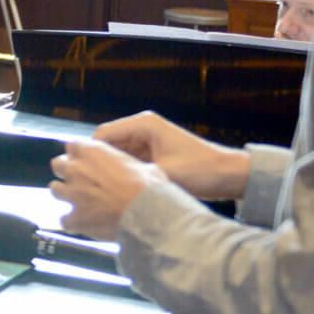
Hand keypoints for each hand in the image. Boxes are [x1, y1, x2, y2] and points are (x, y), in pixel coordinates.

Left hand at [48, 139, 163, 237]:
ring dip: (65, 194)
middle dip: (66, 171)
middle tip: (80, 179)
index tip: (88, 161)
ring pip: (55, 189)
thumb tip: (141, 170)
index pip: (73, 145)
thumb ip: (129, 165)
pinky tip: (83, 223)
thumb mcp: (144, 166)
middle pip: (58, 164)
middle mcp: (76, 170)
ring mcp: (71, 194)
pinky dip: (72, 221)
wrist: (148, 216)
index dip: (80, 153)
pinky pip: (64, 219)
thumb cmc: (150, 188)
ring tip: (79, 201)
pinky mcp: (73, 218)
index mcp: (92, 152)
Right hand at [92, 111, 249, 199]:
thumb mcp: (164, 174)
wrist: (229, 175)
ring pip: (117, 153)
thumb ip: (132, 175)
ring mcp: (148, 140)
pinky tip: (118, 187)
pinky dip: (124, 171)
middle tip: (90, 186)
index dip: (90, 154)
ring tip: (102, 189)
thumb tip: (104, 185)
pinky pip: (129, 159)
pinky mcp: (153, 152)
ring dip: (112, 168)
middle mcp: (142, 128)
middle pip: (108, 143)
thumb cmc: (200, 171)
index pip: (102, 134)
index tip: (83, 176)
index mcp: (143, 125)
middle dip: (100, 163)